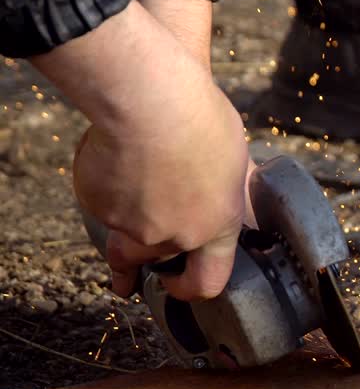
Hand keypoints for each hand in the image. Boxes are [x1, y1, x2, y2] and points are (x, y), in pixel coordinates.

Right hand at [33, 0, 249, 300]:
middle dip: (140, 255)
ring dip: (123, 206)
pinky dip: (103, 182)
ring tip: (129, 164)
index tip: (176, 284)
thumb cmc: (200, 118)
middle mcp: (175, 236)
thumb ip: (225, 183)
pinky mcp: (97, 205)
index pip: (207, 281)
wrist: (152, 102)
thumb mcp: (232, 155)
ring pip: (120, 228)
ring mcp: (132, 225)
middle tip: (131, 253)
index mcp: (218, 225)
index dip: (188, 287)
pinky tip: (114, 150)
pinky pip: (99, 198)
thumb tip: (229, 183)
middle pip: (150, 258)